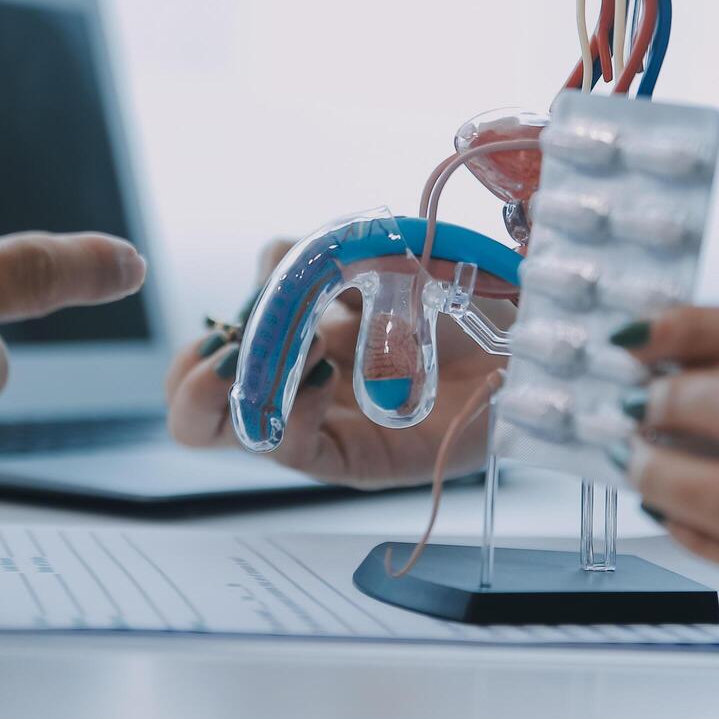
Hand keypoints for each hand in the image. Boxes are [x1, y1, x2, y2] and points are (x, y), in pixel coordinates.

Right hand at [165, 239, 511, 488]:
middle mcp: (299, 391)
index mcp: (294, 344)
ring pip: (239, 435)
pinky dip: (294, 412)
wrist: (529, 341)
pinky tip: (319, 375)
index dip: (208, 337)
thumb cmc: (459, 303)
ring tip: (293, 350)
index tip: (245, 308)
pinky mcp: (361, 462)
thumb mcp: (379, 259)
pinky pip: (299, 453)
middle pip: (201, 412)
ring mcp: (326, 428)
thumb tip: (273, 258)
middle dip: (189, 383)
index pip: (213, 356)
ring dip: (244, 388)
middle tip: (222, 352)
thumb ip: (321, 255)